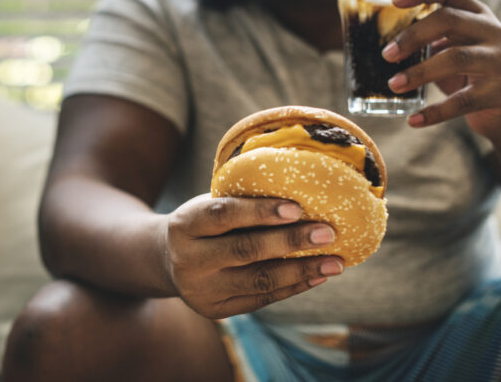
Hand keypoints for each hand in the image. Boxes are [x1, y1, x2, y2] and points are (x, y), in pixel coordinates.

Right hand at [163, 194, 342, 318]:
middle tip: (328, 232)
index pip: (223, 215)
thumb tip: (301, 191)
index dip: (260, 211)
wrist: (165, 260)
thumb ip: (241, 201)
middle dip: (291, 241)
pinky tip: (318, 275)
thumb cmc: (202, 223)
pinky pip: (261, 299)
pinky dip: (293, 287)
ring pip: (258, 280)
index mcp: (184, 224)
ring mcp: (201, 289)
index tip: (297, 207)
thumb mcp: (208, 205)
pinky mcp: (215, 310)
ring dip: (302, 270)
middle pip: (244, 250)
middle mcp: (188, 259)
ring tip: (335, 261)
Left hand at [383, 0, 500, 138]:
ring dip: (419, 72)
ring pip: (456, 58)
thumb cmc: (466, 75)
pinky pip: (462, 101)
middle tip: (386, 54)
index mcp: (476, 14)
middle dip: (413, 36)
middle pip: (450, 20)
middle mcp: (493, 31)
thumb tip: (378, 43)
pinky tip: (413, 120)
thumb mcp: (448, 50)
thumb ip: (425, 41)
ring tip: (393, 85)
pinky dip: (434, 112)